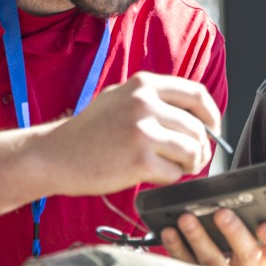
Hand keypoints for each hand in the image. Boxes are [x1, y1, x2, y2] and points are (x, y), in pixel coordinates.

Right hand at [36, 72, 222, 195]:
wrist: (54, 155)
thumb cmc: (90, 132)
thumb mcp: (121, 99)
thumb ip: (156, 101)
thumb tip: (198, 117)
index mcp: (144, 85)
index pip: (197, 95)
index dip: (211, 116)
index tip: (212, 130)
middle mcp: (145, 103)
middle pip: (198, 130)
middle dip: (199, 150)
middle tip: (188, 160)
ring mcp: (143, 131)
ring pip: (192, 152)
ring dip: (188, 166)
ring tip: (171, 167)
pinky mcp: (140, 160)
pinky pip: (175, 174)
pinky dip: (168, 179)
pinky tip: (150, 175)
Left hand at [160, 209, 265, 265]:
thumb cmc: (240, 237)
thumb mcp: (254, 225)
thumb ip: (253, 211)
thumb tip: (232, 187)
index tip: (265, 227)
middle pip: (248, 254)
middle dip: (234, 232)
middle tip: (222, 213)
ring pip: (214, 261)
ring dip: (199, 238)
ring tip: (187, 219)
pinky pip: (188, 265)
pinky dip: (177, 247)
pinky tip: (170, 232)